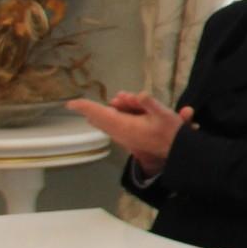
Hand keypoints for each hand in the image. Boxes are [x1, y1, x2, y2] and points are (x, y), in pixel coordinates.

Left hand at [65, 93, 192, 174]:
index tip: (70, 103)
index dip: (85, 107)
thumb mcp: (164, 114)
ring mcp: (122, 137)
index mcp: (124, 125)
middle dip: (101, 106)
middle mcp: (119, 132)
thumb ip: (150, 103)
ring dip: (110, 110)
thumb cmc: (170, 133)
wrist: (176, 152)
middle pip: (99, 118)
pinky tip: (120, 111)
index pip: (99, 114)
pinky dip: (112, 117)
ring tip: (124, 100)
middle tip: (117, 98)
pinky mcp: (128, 140)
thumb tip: (139, 94)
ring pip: (106, 123)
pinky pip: (112, 127)